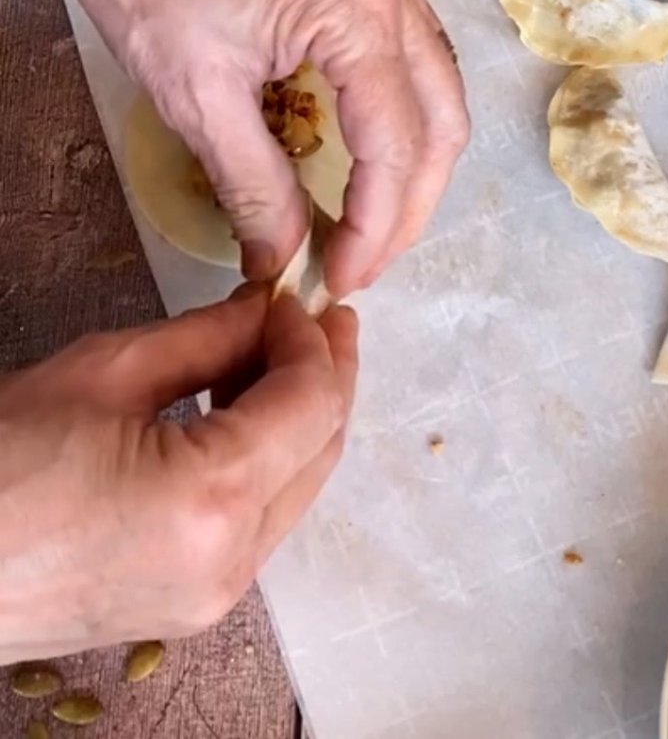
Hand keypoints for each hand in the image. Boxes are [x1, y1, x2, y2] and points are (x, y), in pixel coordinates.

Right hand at [0, 285, 356, 661]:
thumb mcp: (102, 374)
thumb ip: (206, 338)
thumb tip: (264, 312)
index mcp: (210, 499)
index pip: (310, 404)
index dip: (313, 342)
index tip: (295, 299)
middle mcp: (232, 560)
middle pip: (320, 449)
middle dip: (326, 376)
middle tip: (316, 320)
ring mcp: (217, 595)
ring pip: (298, 487)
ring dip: (299, 418)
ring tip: (276, 357)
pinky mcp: (196, 606)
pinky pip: (260, 521)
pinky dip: (266, 462)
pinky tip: (240, 416)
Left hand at [60, 0, 468, 293]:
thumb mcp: (194, 92)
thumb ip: (252, 186)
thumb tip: (282, 261)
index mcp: (358, 15)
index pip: (396, 148)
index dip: (376, 228)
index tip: (339, 278)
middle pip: (441, 127)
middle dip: (409, 210)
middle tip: (362, 262)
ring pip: (440, 99)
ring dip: (414, 171)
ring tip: (373, 225)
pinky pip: (418, 68)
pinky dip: (403, 126)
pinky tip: (370, 160)